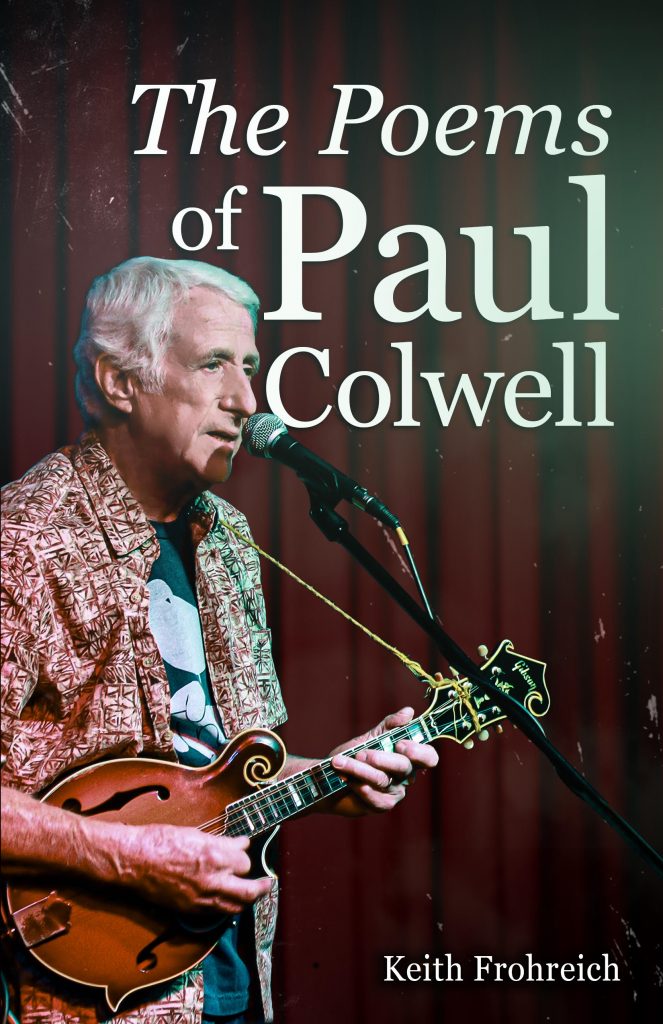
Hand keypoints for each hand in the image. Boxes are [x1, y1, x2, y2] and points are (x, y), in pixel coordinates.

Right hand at [106, 823, 271, 914]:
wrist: (133, 860)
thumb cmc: (159, 840)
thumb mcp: (194, 833)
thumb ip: (217, 842)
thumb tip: (234, 845)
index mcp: (214, 853)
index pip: (244, 858)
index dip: (244, 851)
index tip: (244, 847)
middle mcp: (212, 877)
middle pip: (248, 887)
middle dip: (259, 884)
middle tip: (267, 882)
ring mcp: (202, 896)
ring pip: (236, 905)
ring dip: (247, 900)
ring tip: (254, 895)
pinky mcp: (190, 908)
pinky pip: (217, 913)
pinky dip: (227, 908)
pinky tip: (230, 903)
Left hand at [329, 706, 438, 814]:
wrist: (332, 777)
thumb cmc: (357, 754)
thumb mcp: (372, 736)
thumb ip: (390, 724)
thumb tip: (409, 712)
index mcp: (408, 757)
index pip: (428, 757)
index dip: (419, 752)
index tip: (400, 743)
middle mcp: (406, 776)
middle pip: (403, 767)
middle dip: (382, 759)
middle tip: (362, 752)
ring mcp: (395, 792)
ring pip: (382, 780)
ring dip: (359, 769)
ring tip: (340, 761)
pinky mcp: (381, 805)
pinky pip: (374, 797)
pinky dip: (358, 786)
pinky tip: (346, 778)